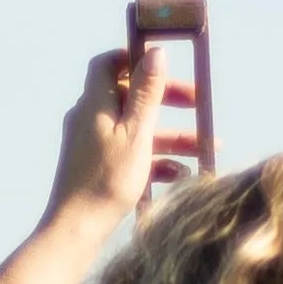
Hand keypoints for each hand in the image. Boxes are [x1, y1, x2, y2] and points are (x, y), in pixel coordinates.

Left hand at [45, 42, 191, 229]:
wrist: (76, 230)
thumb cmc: (105, 181)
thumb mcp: (135, 133)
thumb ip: (147, 93)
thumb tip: (156, 53)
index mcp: (95, 103)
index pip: (108, 64)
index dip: (134, 58)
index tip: (162, 63)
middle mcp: (91, 119)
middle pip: (132, 98)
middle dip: (167, 101)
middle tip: (198, 103)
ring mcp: (93, 145)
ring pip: (138, 130)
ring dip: (171, 136)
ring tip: (206, 147)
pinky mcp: (98, 169)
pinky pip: (131, 155)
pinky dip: (155, 160)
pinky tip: (180, 174)